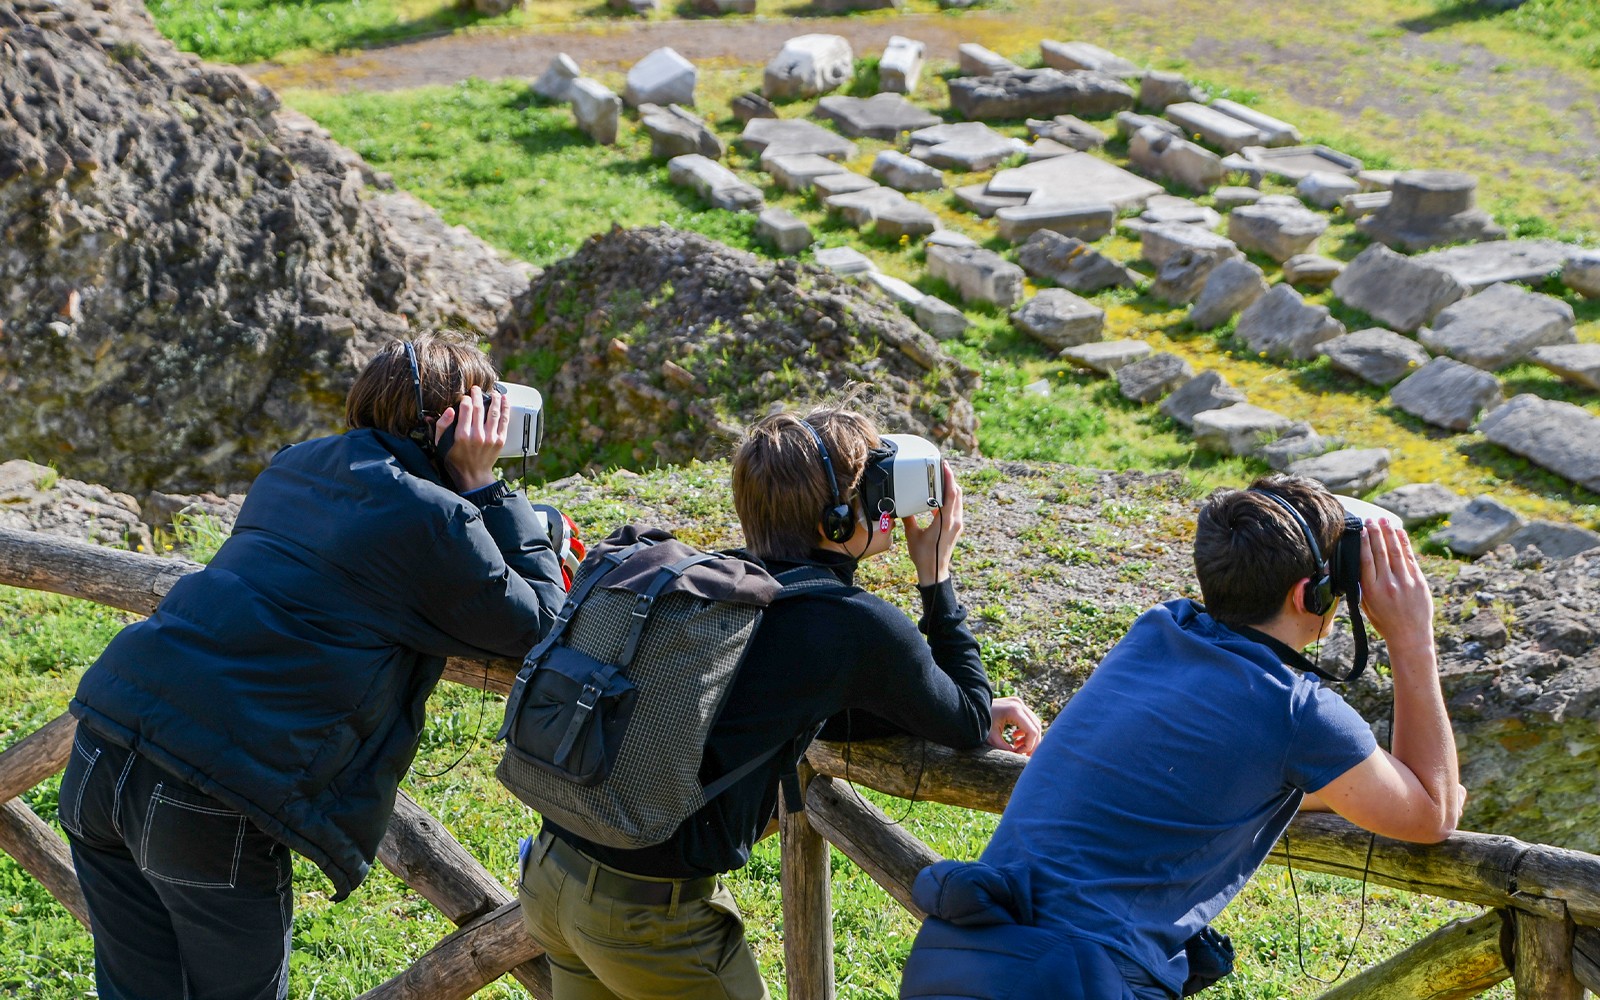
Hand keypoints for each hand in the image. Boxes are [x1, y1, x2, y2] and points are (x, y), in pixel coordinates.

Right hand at [436, 385, 507, 492]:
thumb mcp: (441, 444)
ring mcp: (490, 438)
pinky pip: (504, 421)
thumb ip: (442, 426)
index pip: (466, 409)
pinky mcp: (500, 441)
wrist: (473, 476)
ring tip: (492, 392)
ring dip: (494, 399)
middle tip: (476, 389)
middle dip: (478, 395)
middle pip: (479, 408)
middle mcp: (477, 436)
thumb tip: (450, 410)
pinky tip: (504, 400)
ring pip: (494, 412)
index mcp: (462, 435)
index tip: (465, 397)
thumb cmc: (455, 459)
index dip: (466, 399)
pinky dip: (505, 409)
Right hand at [902, 462, 962, 586]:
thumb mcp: (912, 534)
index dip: (949, 478)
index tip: (945, 466)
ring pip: (958, 501)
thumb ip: (908, 518)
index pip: (951, 494)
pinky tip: (939, 499)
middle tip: (943, 469)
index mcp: (945, 521)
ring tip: (942, 480)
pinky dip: (950, 500)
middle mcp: (955, 521)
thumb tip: (901, 507)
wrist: (934, 572)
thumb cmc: (923, 555)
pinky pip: (956, 509)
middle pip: (957, 494)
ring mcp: (957, 525)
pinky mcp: (956, 529)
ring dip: (952, 489)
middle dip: (951, 480)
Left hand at [985, 695, 1041, 756]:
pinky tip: (1014, 738)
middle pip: (1036, 727)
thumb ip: (1006, 749)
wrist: (970, 708)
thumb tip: (1019, 758)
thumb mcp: (992, 738)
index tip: (1018, 753)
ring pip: (1034, 723)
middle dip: (1033, 743)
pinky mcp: (1016, 705)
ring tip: (1017, 747)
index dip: (1029, 745)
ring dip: (1029, 737)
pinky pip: (1028, 719)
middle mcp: (1019, 704)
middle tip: (1025, 755)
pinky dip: (1025, 731)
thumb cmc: (979, 723)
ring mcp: (1018, 703)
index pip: (1032, 731)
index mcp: (1014, 711)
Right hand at [1358, 519, 1433, 661]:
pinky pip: (1410, 557)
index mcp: (1371, 590)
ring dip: (1389, 533)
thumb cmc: (1385, 622)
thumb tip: (1357, 564)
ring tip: (1384, 520)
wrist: (1410, 636)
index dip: (1364, 543)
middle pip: (1380, 552)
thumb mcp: (1367, 606)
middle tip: (1371, 520)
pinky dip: (1404, 543)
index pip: (1366, 560)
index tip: (1362, 530)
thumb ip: (1363, 586)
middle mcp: (1388, 584)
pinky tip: (1399, 533)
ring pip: (1395, 551)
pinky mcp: (1419, 581)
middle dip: (1376, 533)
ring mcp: (1405, 582)